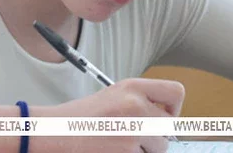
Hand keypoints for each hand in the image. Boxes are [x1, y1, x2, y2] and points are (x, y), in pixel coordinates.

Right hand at [34, 78, 184, 152]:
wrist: (55, 132)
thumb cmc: (81, 117)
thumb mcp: (113, 96)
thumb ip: (141, 102)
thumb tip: (167, 120)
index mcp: (133, 87)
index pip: (176, 92)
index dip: (173, 108)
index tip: (162, 116)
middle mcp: (136, 105)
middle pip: (169, 127)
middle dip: (155, 136)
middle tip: (132, 136)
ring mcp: (133, 130)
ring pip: (160, 147)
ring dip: (143, 150)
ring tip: (118, 143)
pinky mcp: (128, 151)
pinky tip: (112, 150)